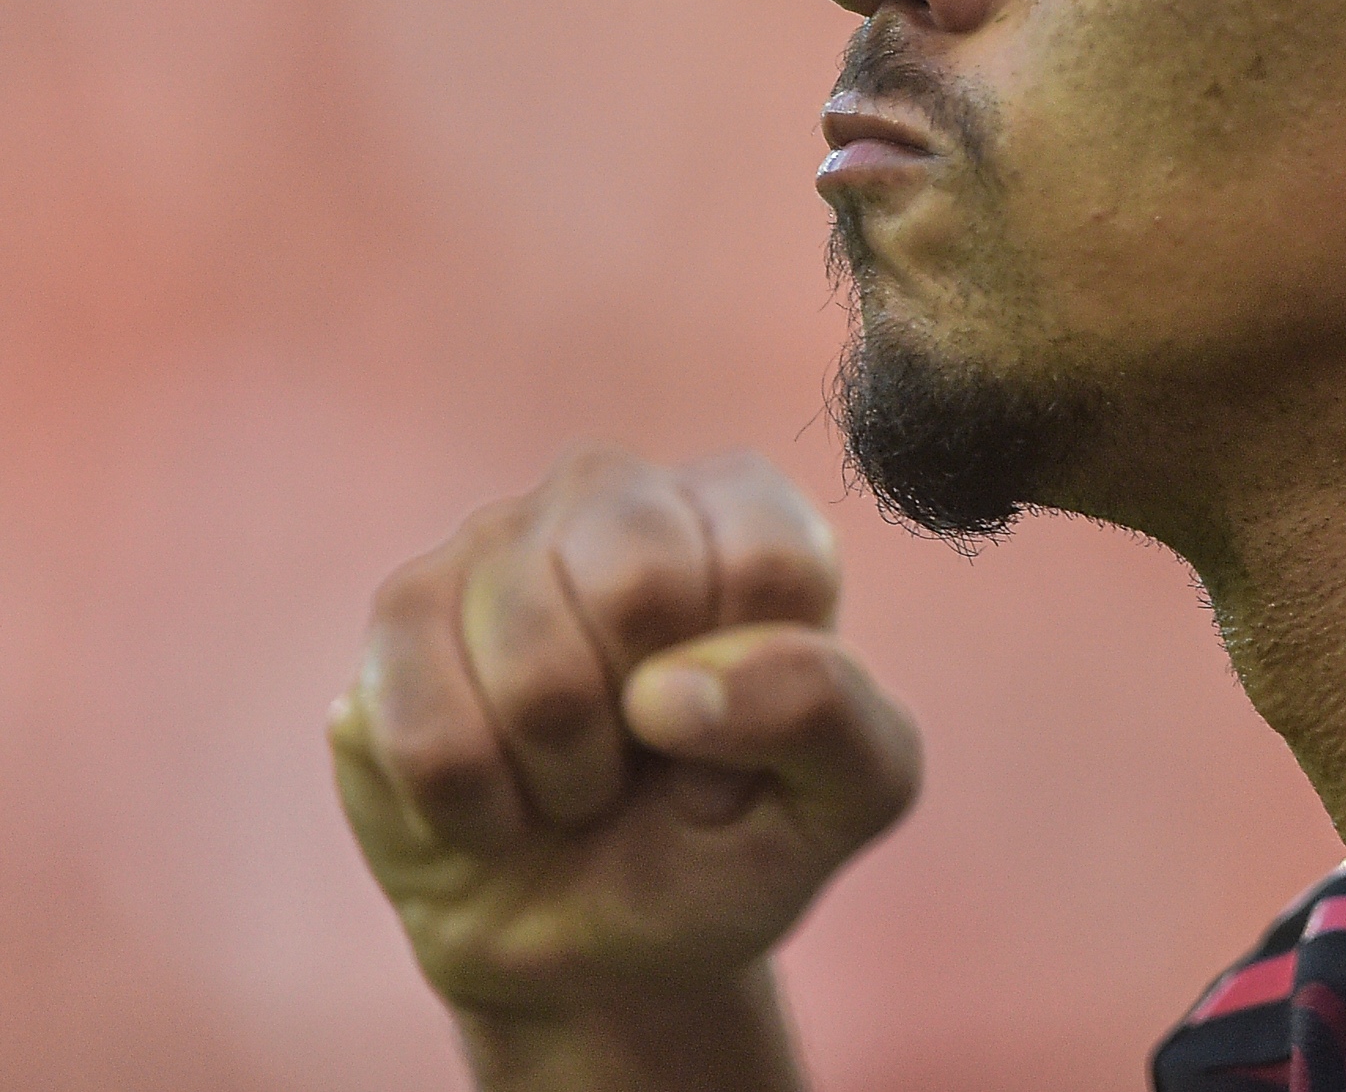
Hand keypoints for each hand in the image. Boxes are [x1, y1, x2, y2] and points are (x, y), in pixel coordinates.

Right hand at [329, 446, 920, 1033]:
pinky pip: (430, 733)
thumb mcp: (851, 792)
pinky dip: (478, 813)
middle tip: (647, 759)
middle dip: (648, 727)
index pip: (768, 562)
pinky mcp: (398, 619)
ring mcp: (495, 541)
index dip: (757, 697)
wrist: (600, 945)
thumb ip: (827, 711)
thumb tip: (671, 689)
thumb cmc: (737, 841)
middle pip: (639, 585)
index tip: (741, 744)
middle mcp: (619, 495)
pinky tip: (496, 802)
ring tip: (575, 782)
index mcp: (748, 512)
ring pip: (532, 671)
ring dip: (564, 779)